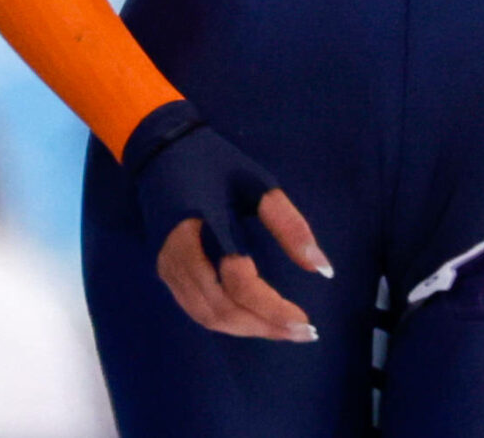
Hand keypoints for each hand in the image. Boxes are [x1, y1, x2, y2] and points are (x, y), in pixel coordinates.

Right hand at [125, 102, 332, 341]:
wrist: (160, 149)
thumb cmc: (214, 162)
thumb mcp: (258, 183)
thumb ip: (290, 226)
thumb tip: (322, 270)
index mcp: (204, 224)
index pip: (237, 280)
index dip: (271, 306)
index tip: (306, 320)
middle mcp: (179, 253)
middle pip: (220, 308)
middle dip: (263, 326)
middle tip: (303, 333)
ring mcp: (167, 265)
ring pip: (207, 315)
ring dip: (247, 329)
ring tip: (284, 331)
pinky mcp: (165, 271)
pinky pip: (196, 309)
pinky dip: (228, 321)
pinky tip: (255, 320)